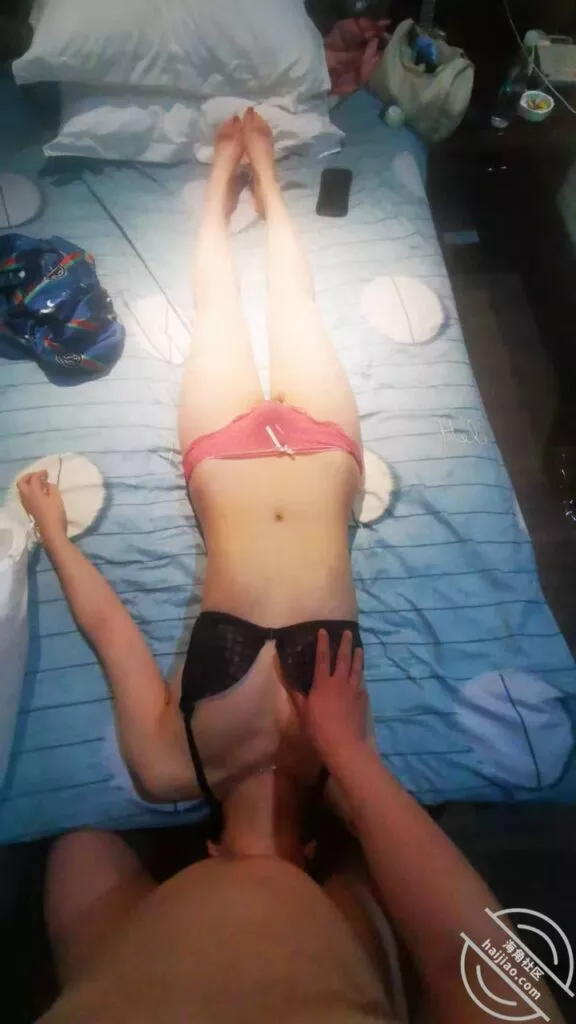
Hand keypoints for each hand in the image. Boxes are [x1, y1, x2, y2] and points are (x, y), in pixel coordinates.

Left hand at [17, 471, 66, 543]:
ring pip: (22, 490)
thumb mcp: (57, 497)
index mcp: (33, 492)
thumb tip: (46, 485)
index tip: (47, 473)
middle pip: (21, 482)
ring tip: (39, 484)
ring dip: (28, 484)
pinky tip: (39, 493)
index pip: (34, 478)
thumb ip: (51, 488)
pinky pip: (25, 496)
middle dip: (29, 476)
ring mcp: (26, 504)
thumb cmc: (55, 513)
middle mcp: (27, 496)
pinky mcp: (29, 509)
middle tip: (38, 476)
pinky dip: (29, 491)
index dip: (40, 473)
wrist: (51, 531)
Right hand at [285, 630, 367, 768]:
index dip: (323, 644)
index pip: (322, 659)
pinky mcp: (362, 700)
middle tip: (347, 632)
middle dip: (345, 644)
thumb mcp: (303, 713)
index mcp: (323, 684)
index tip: (324, 631)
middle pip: (343, 659)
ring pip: (357, 669)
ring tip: (359, 648)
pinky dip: (361, 677)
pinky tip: (362, 676)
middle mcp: (340, 683)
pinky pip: (362, 684)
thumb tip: (290, 681)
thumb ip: (298, 696)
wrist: (344, 744)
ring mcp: (353, 691)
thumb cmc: (318, 729)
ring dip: (358, 657)